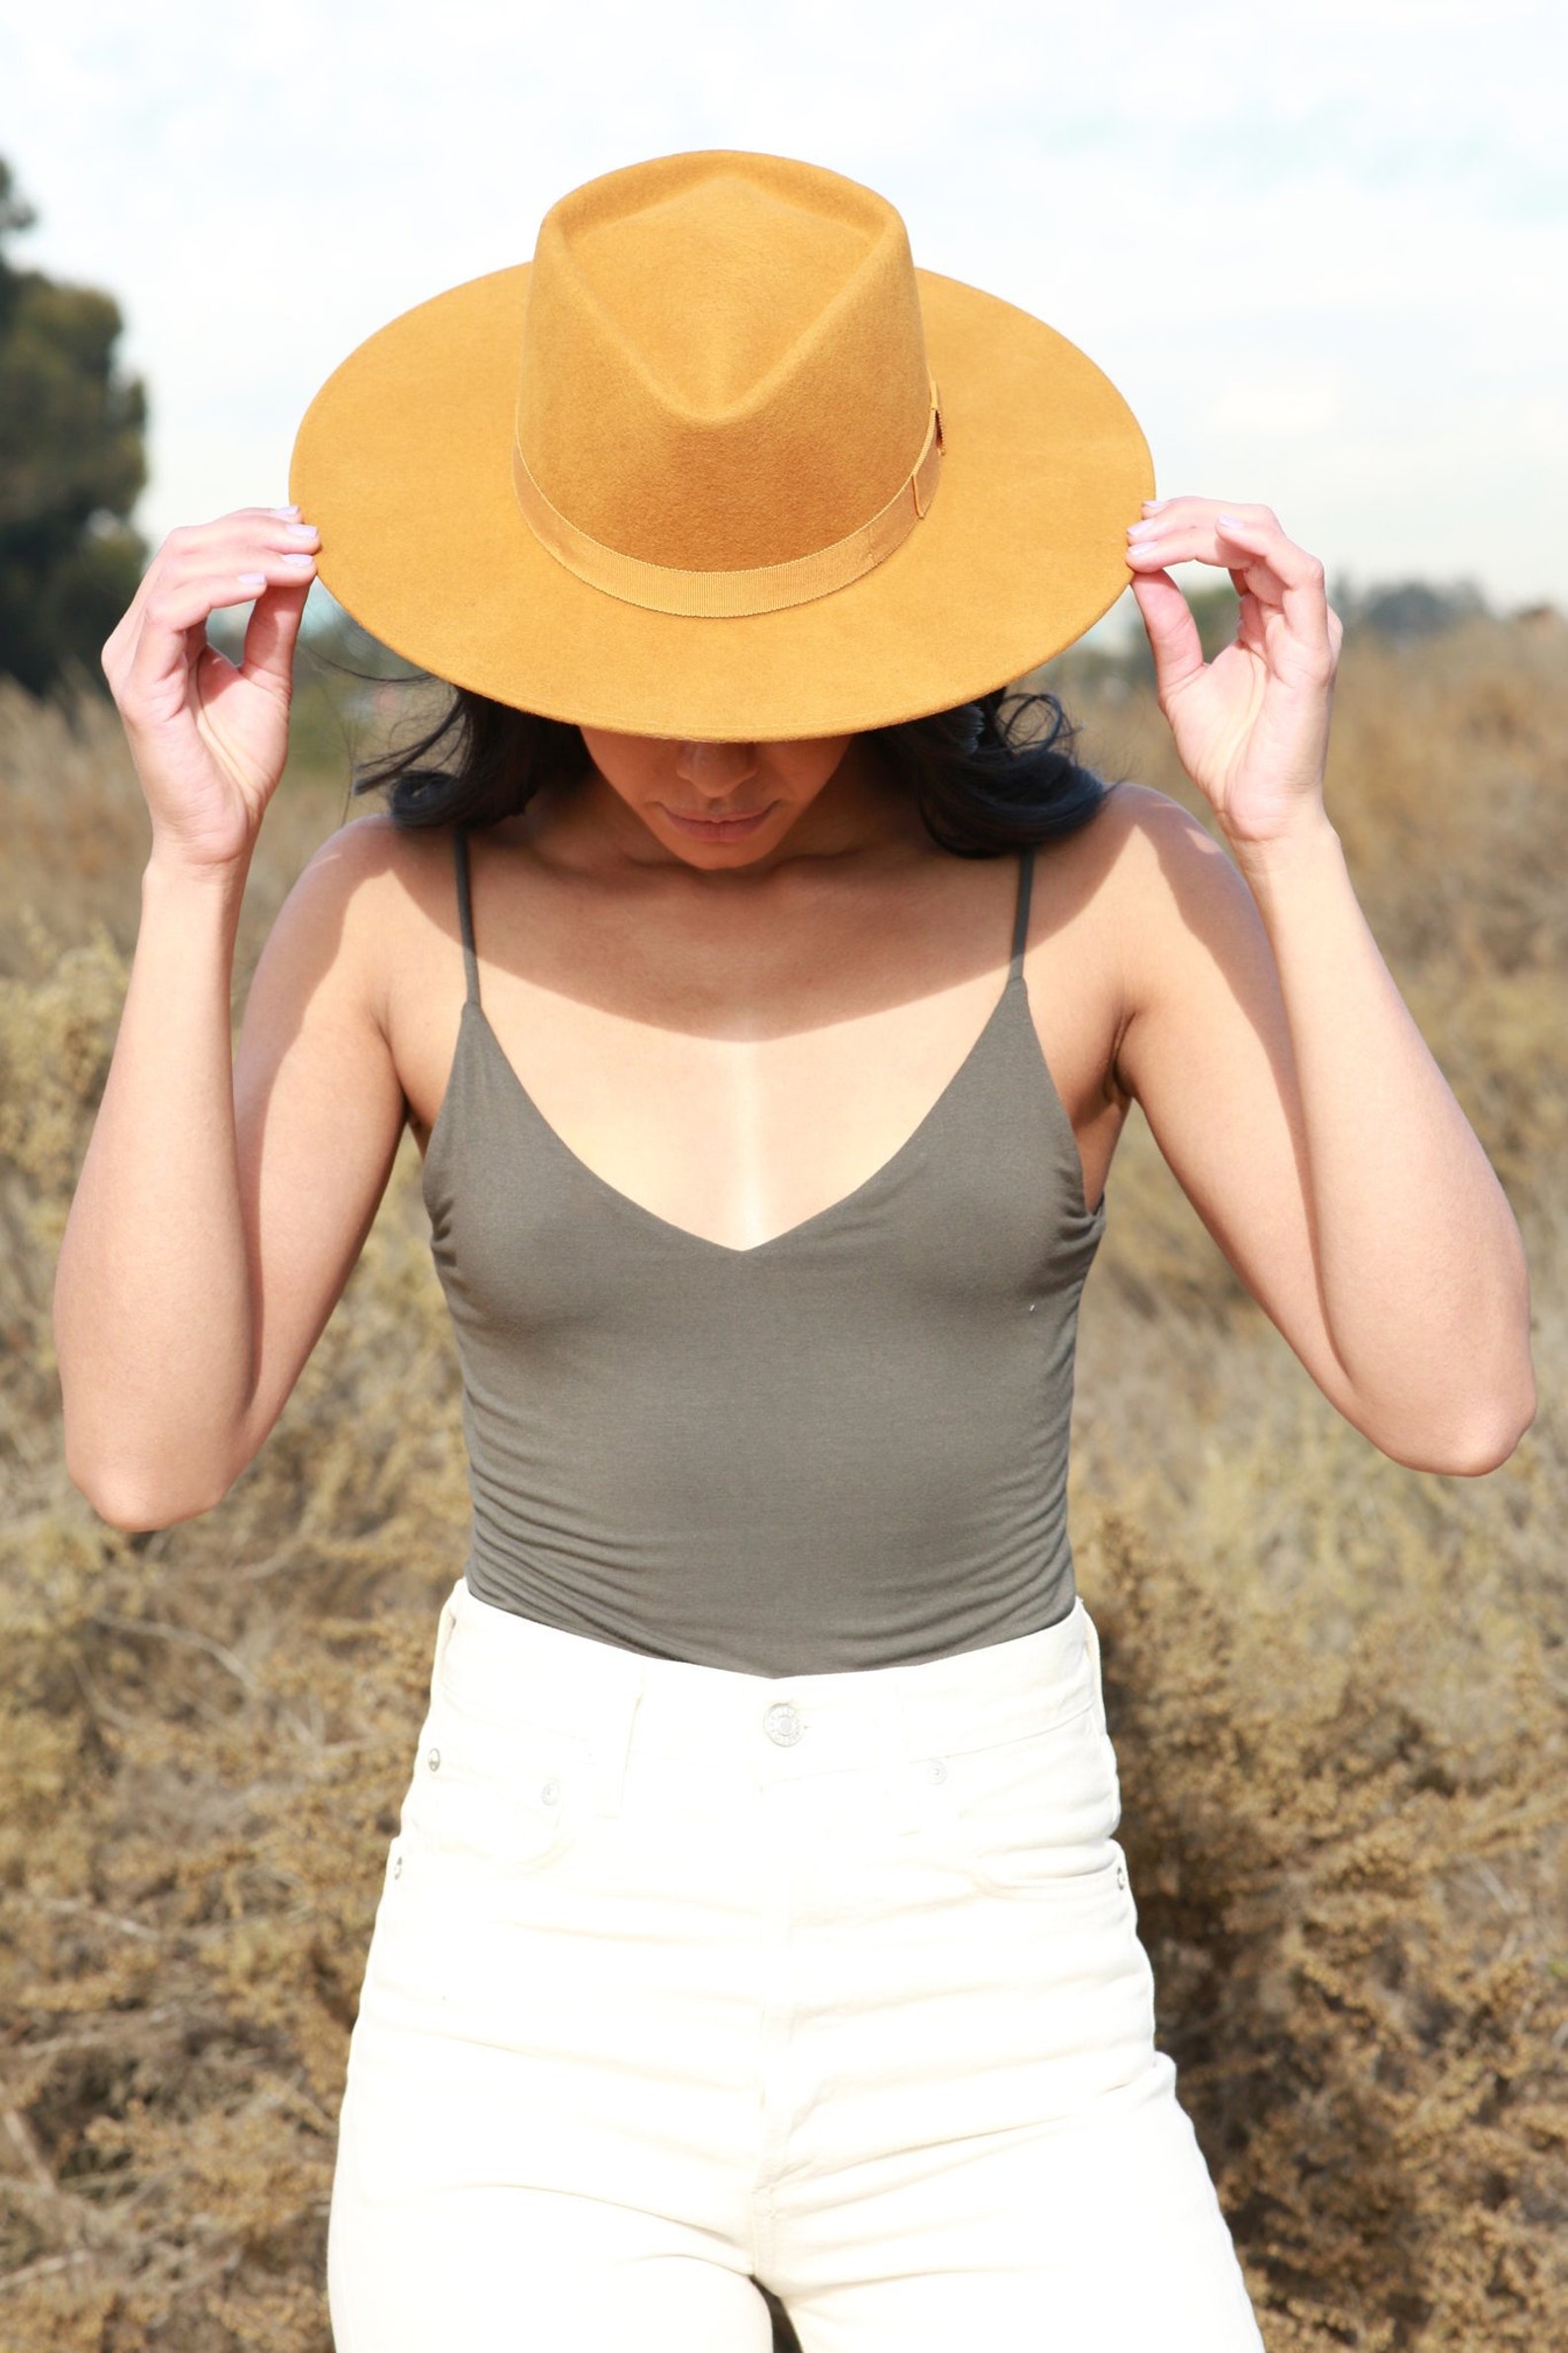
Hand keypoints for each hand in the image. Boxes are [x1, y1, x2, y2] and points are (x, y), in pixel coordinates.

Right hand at [101, 507, 318, 872]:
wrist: (222, 835)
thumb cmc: (240, 766)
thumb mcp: (270, 679)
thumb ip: (277, 623)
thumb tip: (304, 563)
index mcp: (166, 631)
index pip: (197, 552)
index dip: (249, 528)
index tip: (306, 524)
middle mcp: (140, 636)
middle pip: (186, 548)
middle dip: (253, 533)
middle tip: (312, 534)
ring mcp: (133, 658)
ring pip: (177, 569)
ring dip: (245, 554)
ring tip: (302, 558)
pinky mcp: (139, 685)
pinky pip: (171, 612)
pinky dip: (219, 589)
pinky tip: (264, 585)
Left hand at [1124, 497, 1343, 846]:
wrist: (1254, 811)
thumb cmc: (1225, 754)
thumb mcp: (1179, 679)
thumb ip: (1167, 626)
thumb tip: (1138, 570)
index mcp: (1262, 613)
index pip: (1230, 544)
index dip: (1183, 525)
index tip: (1135, 527)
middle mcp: (1289, 610)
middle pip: (1246, 529)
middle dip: (1188, 517)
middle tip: (1137, 524)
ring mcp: (1307, 625)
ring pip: (1268, 540)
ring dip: (1208, 527)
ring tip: (1155, 532)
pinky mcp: (1315, 647)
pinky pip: (1302, 576)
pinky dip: (1264, 545)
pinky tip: (1222, 533)